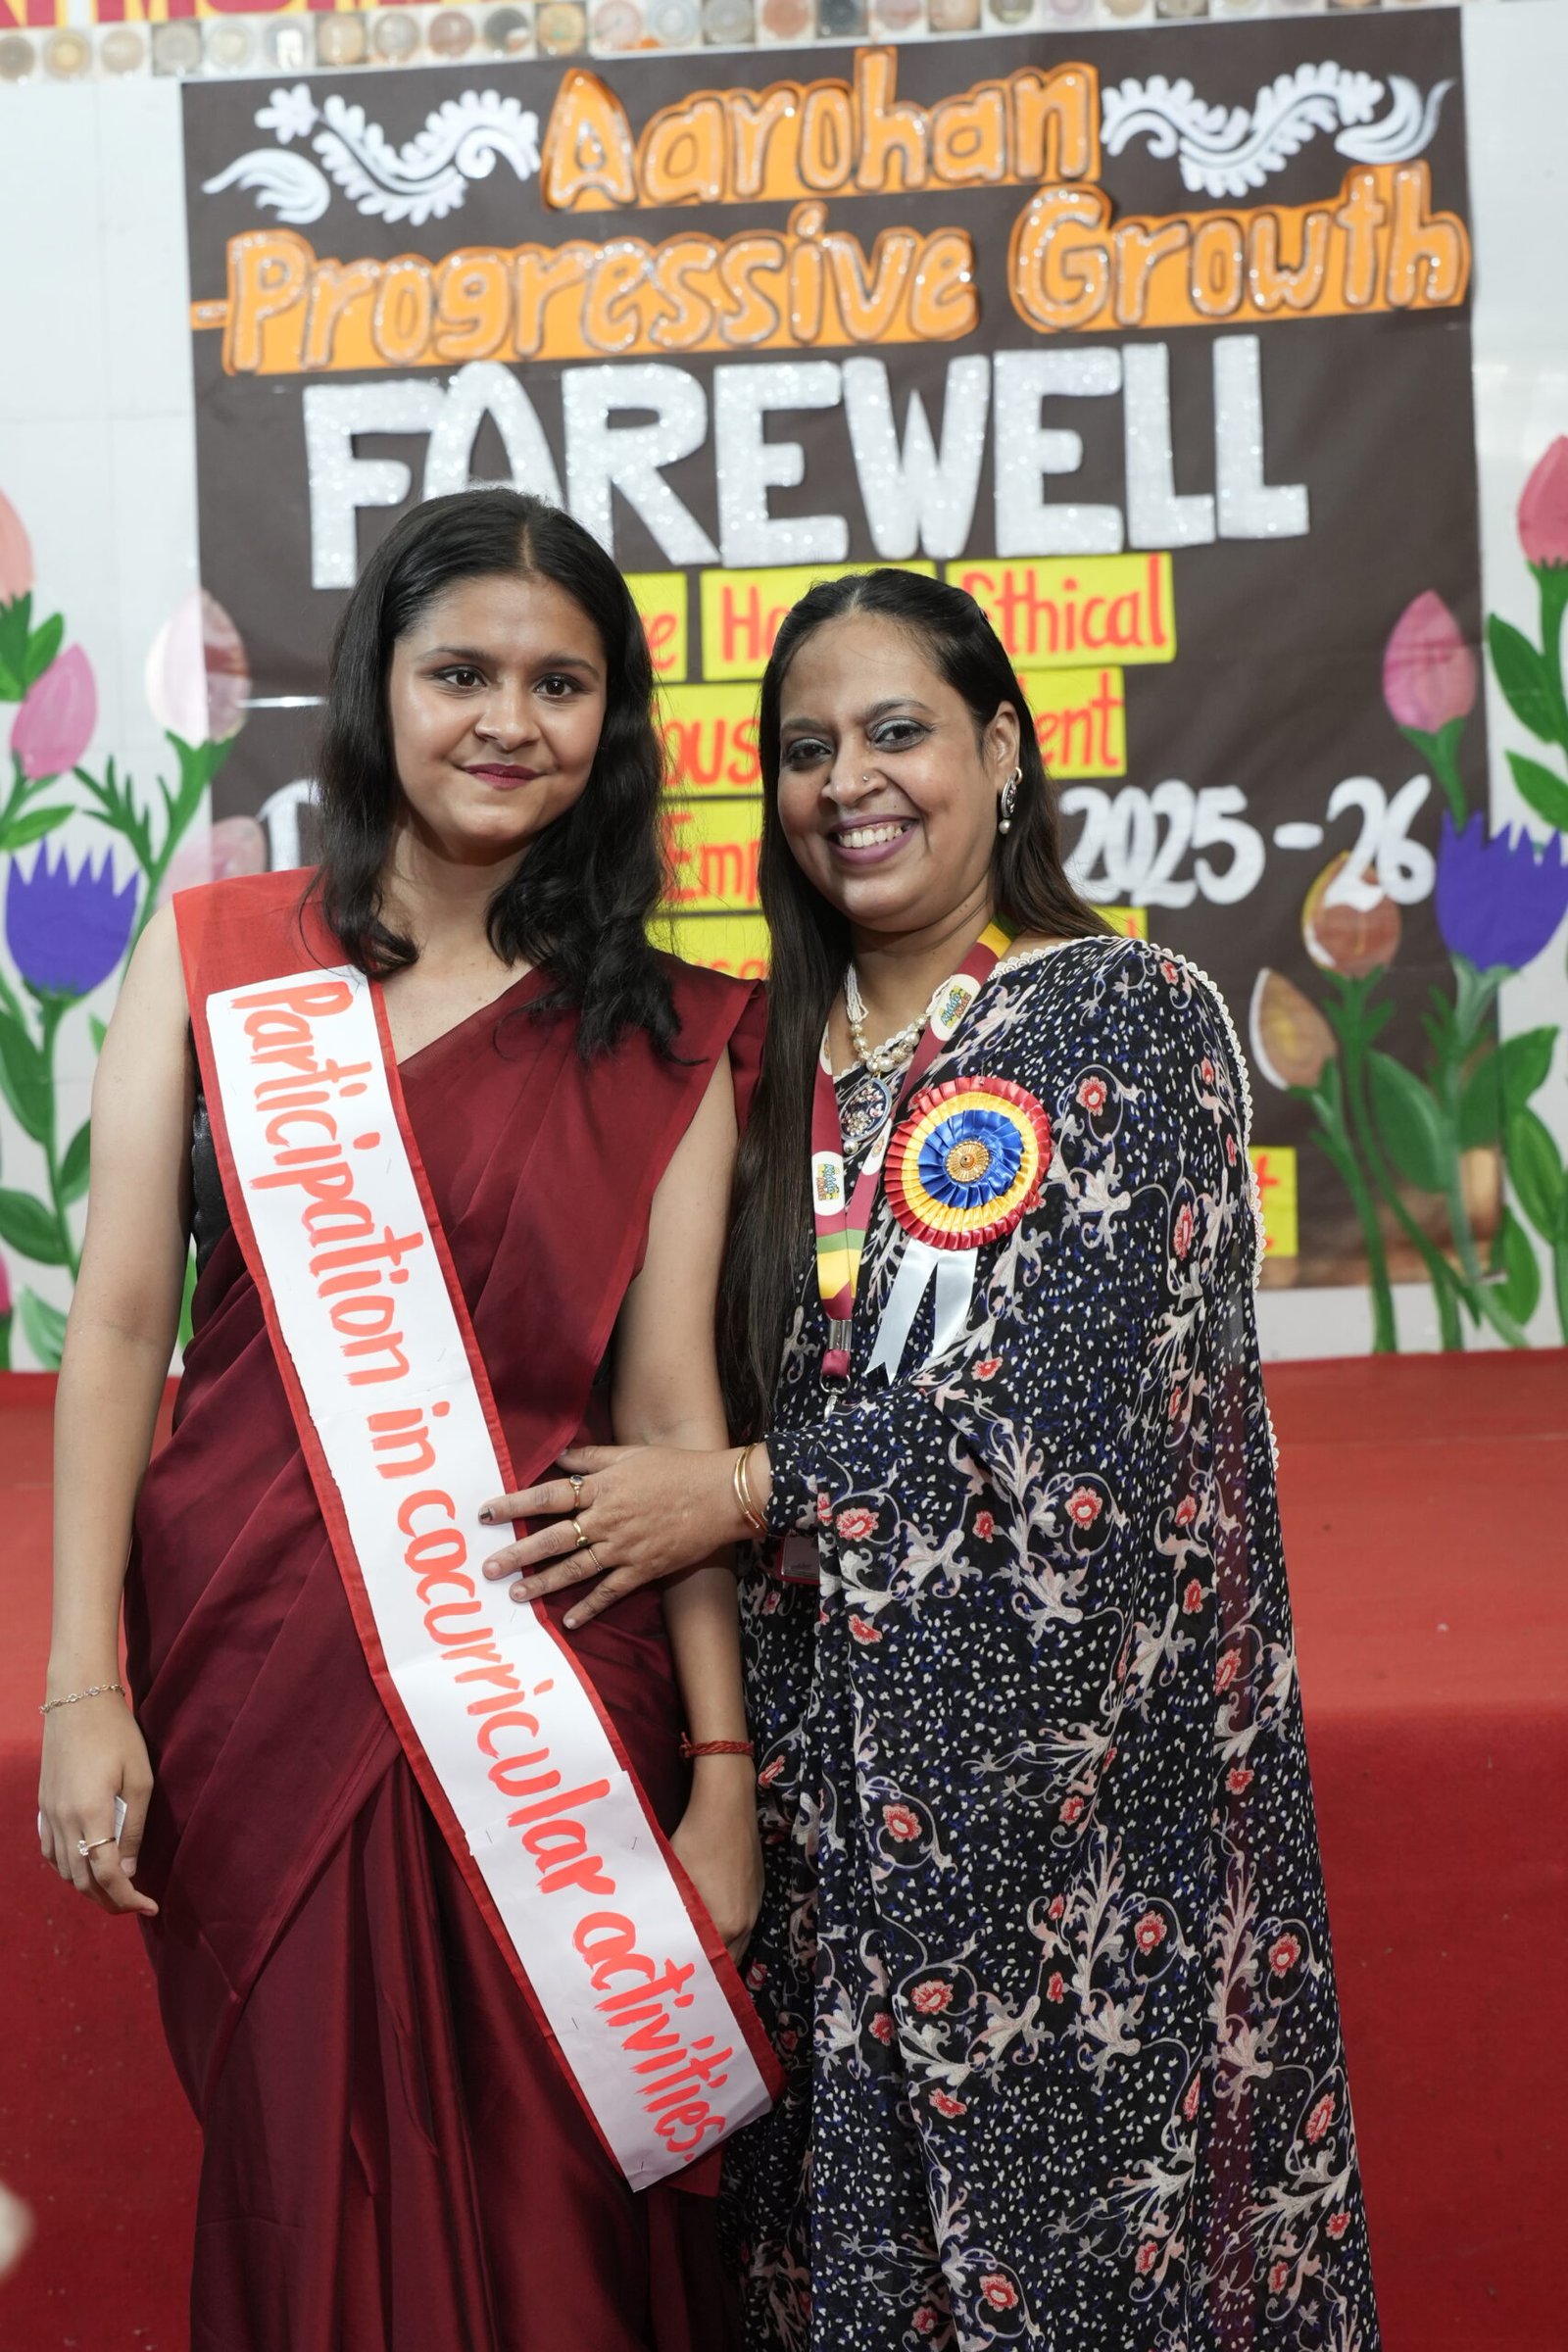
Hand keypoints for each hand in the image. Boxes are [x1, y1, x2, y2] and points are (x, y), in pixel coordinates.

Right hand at [37, 1694, 158, 1918]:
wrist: (77, 1702)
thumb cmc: (117, 1735)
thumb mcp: (140, 1779)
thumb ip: (134, 1828)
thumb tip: (129, 1871)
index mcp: (91, 1815)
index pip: (108, 1875)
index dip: (129, 1898)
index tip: (151, 1907)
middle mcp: (64, 1821)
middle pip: (82, 1882)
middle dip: (110, 1901)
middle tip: (136, 1904)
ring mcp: (49, 1815)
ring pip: (64, 1871)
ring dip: (89, 1888)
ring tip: (117, 1888)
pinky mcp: (43, 1807)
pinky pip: (51, 1852)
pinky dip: (69, 1869)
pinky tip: (86, 1865)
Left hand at [479, 1443, 753, 1627]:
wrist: (720, 1496)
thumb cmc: (677, 1468)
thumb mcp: (632, 1454)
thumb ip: (593, 1458)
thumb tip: (560, 1455)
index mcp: (601, 1488)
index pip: (548, 1497)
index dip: (514, 1504)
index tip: (486, 1513)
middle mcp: (606, 1520)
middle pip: (553, 1539)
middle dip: (518, 1554)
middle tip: (488, 1568)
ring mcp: (623, 1548)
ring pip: (574, 1569)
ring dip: (543, 1584)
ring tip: (516, 1596)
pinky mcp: (642, 1569)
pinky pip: (610, 1592)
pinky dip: (589, 1608)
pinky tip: (569, 1621)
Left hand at [670, 1762, 763, 1963]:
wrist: (727, 1804)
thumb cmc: (694, 1840)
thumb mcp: (674, 1880)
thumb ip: (670, 1918)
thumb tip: (658, 1945)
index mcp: (725, 1924)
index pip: (712, 1969)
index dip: (695, 1980)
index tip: (679, 1989)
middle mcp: (746, 1922)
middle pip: (729, 1963)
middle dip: (709, 1973)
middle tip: (685, 1980)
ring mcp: (755, 1906)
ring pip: (738, 1945)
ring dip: (720, 1955)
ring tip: (696, 1959)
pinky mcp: (758, 1891)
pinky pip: (745, 1927)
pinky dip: (729, 1936)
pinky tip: (712, 1928)